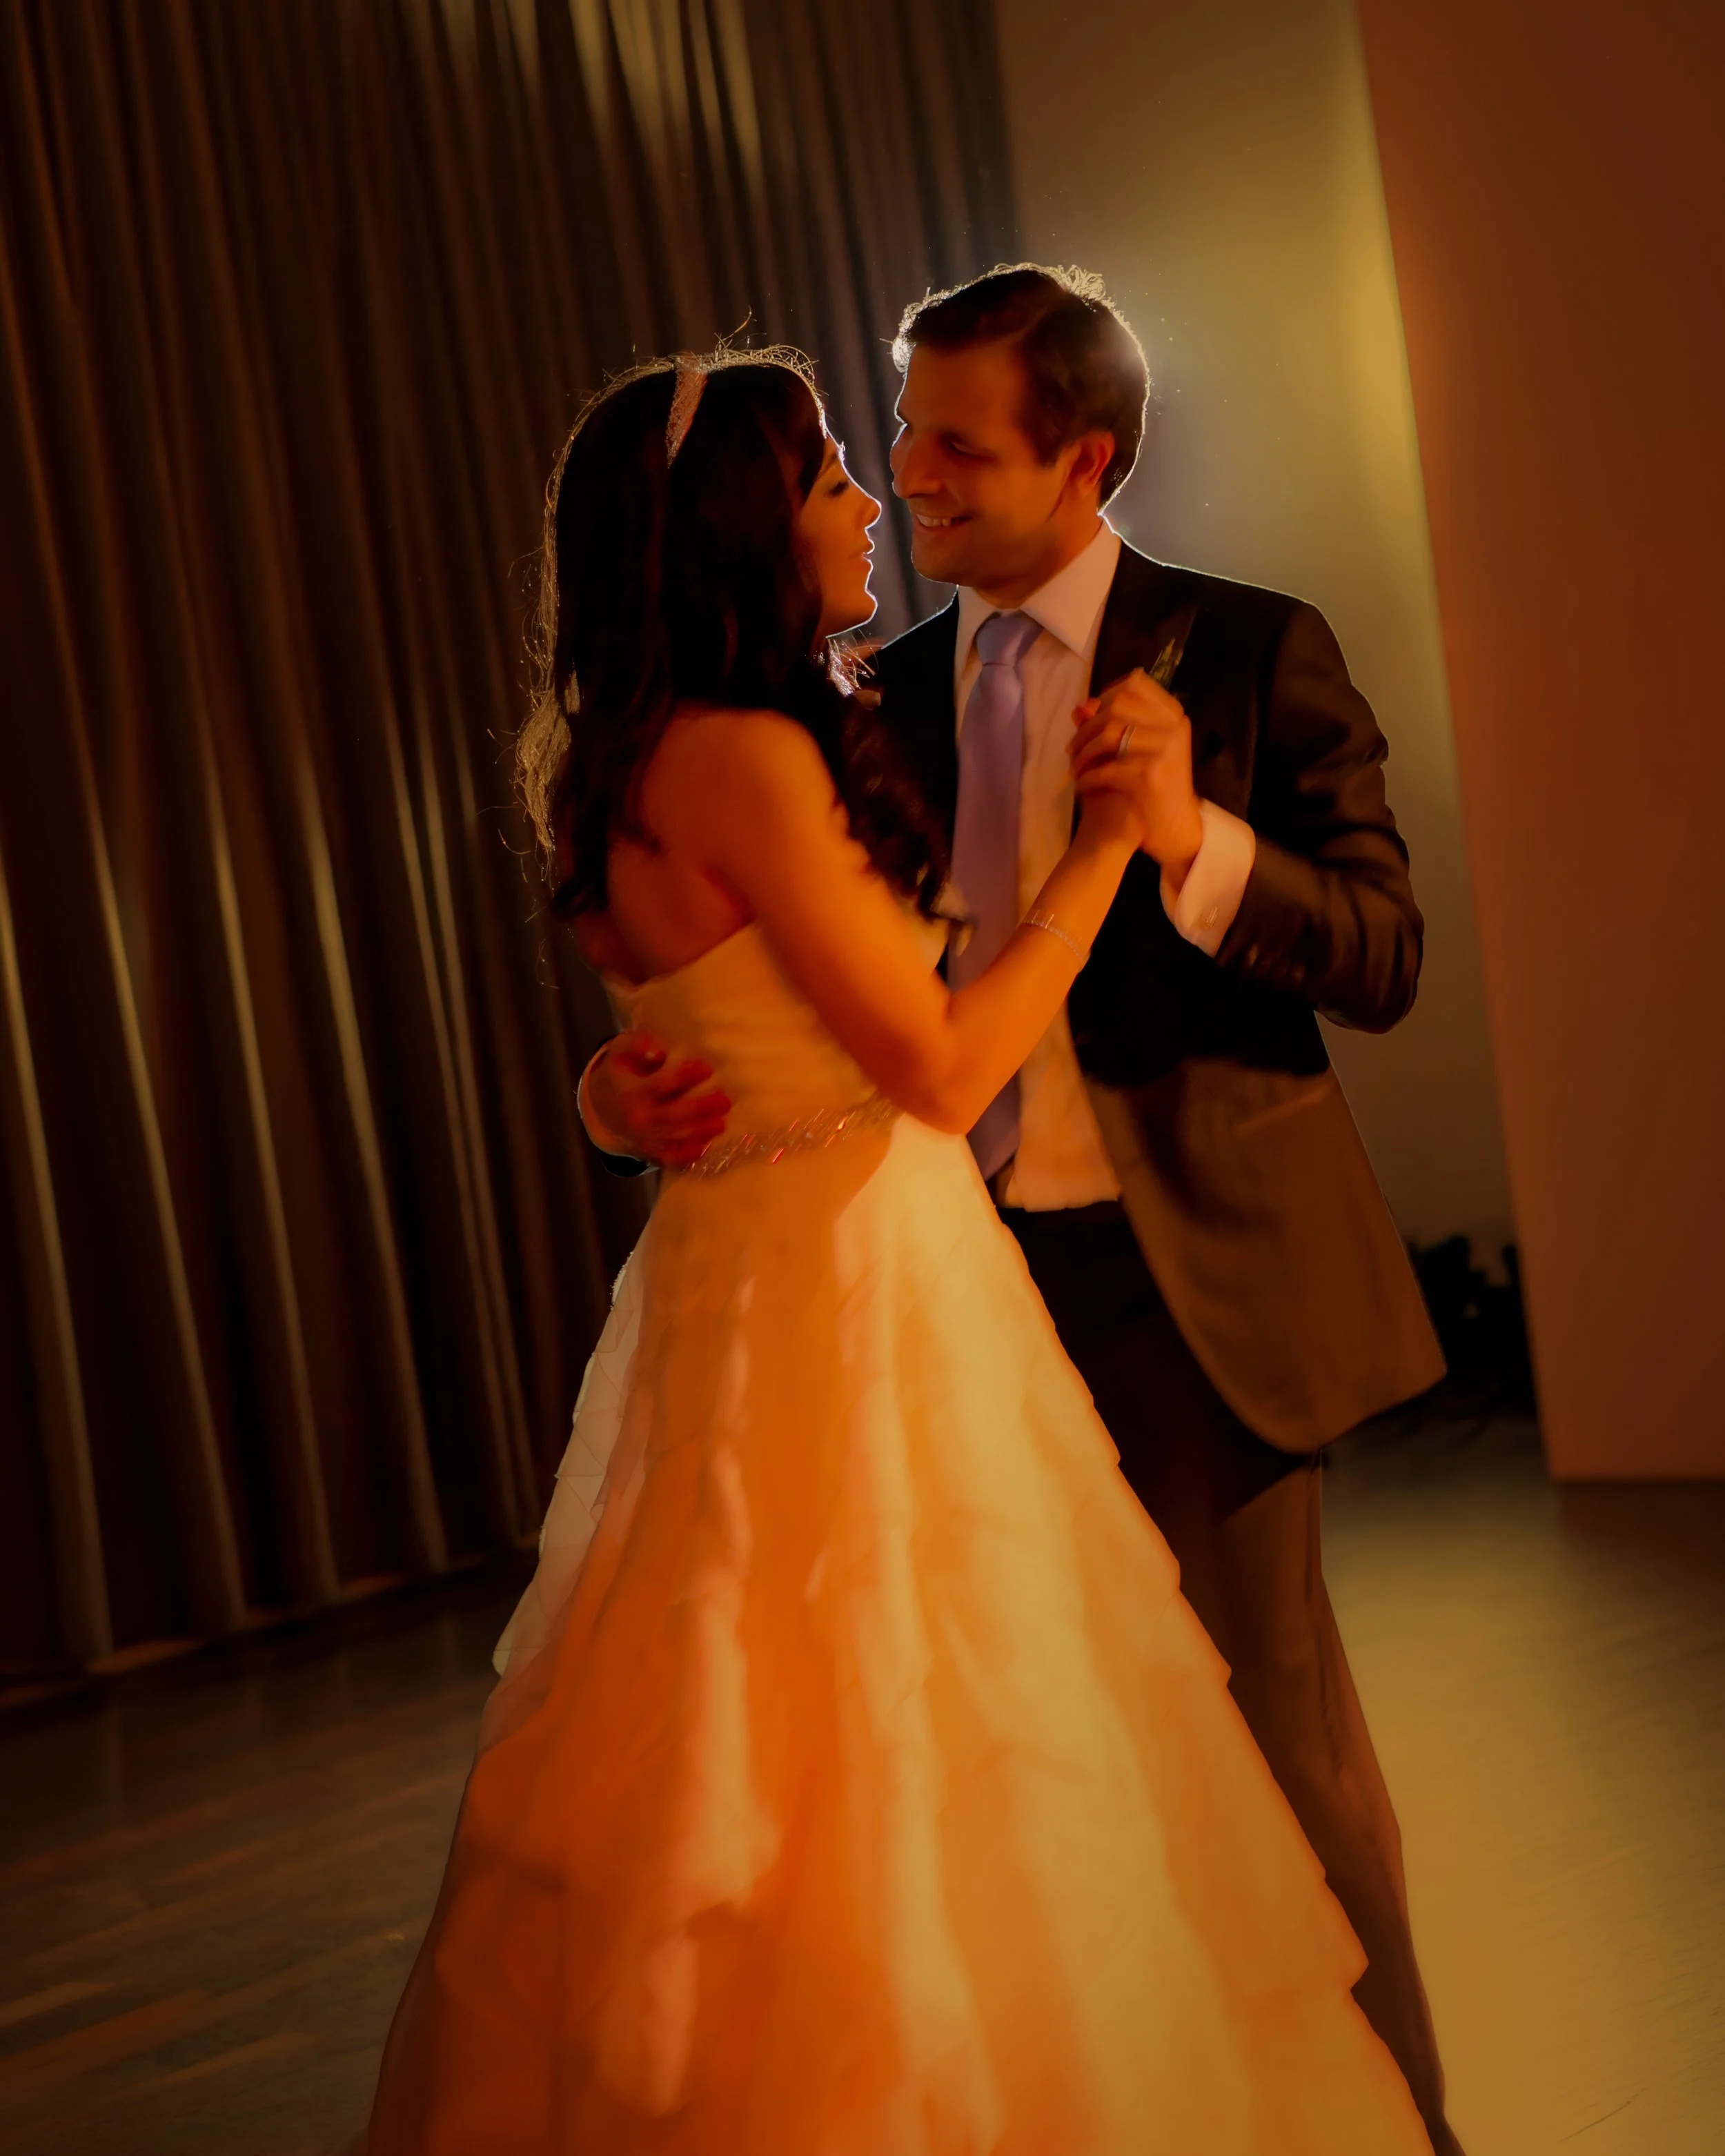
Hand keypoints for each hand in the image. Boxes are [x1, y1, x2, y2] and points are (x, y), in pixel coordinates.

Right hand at [587, 1030, 730, 1167]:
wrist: (601, 1106)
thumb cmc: (619, 1073)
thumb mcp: (620, 1051)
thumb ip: (637, 1043)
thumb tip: (659, 1051)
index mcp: (633, 1091)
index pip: (663, 1083)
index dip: (685, 1076)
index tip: (706, 1068)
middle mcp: (640, 1117)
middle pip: (674, 1115)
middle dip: (701, 1109)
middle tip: (724, 1101)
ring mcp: (644, 1137)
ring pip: (676, 1137)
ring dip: (701, 1132)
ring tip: (721, 1123)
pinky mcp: (649, 1150)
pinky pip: (670, 1156)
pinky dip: (688, 1154)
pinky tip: (706, 1146)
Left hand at [1070, 669, 1205, 890]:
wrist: (1176, 828)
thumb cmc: (1157, 786)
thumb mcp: (1142, 750)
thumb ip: (1115, 725)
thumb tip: (1081, 706)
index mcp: (1173, 716)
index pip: (1134, 685)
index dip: (1104, 698)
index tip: (1089, 718)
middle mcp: (1173, 727)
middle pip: (1115, 708)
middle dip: (1086, 730)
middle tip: (1072, 750)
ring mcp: (1164, 750)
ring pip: (1107, 735)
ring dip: (1083, 754)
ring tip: (1075, 769)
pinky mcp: (1150, 776)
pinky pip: (1106, 769)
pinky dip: (1088, 778)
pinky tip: (1081, 787)